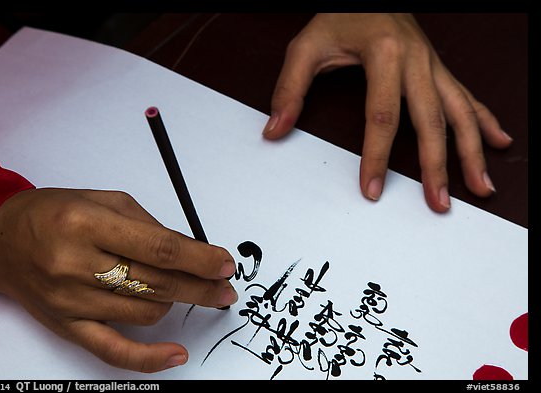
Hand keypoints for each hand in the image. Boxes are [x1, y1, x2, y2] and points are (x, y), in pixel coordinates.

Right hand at [0, 188, 236, 371]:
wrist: (1, 241)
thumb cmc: (52, 214)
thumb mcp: (103, 200)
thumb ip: (148, 225)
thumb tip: (191, 250)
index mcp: (86, 224)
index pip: (159, 248)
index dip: (200, 259)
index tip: (224, 264)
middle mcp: (76, 264)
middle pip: (158, 283)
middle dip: (201, 286)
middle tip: (224, 286)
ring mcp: (71, 301)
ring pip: (146, 312)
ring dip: (176, 303)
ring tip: (184, 290)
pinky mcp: (68, 326)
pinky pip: (113, 350)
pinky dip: (149, 357)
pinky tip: (177, 353)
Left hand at [262, 13, 512, 211]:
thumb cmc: (341, 15)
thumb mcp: (307, 46)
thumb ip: (290, 89)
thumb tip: (275, 129)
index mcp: (385, 54)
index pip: (382, 116)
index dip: (376, 157)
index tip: (372, 189)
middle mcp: (417, 60)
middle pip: (430, 121)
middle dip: (436, 166)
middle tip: (438, 203)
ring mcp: (433, 65)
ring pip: (460, 112)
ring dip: (472, 152)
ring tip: (482, 187)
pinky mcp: (439, 69)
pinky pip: (468, 97)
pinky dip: (485, 121)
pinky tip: (499, 142)